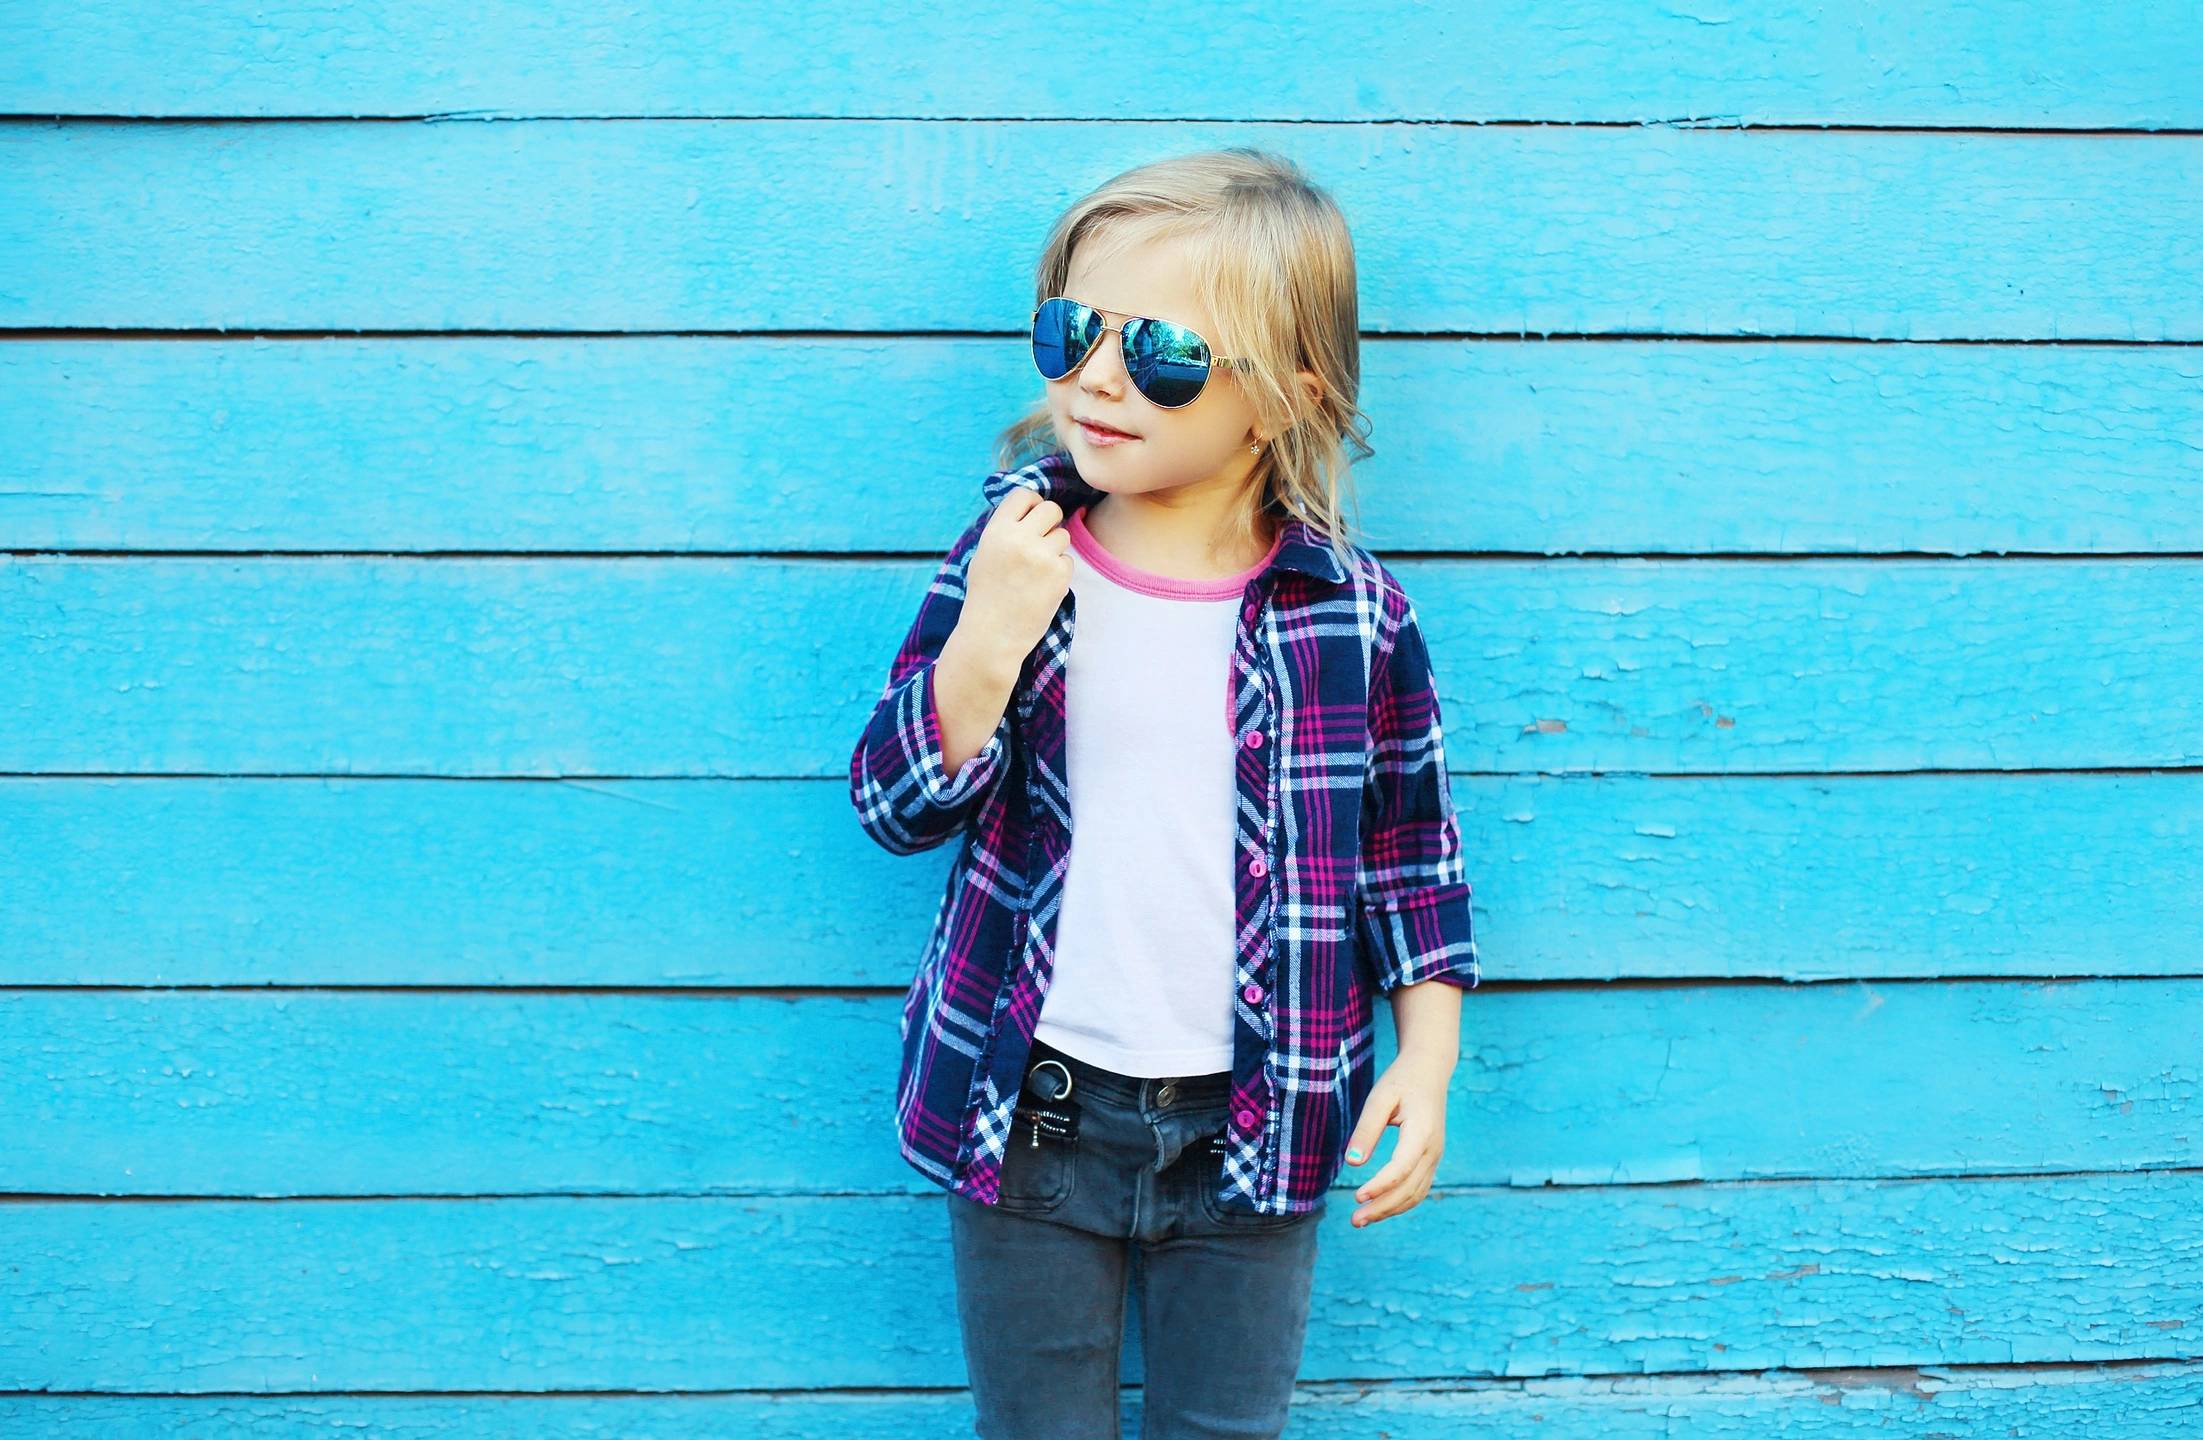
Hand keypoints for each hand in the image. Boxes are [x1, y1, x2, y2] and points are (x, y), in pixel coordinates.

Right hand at [958, 487, 1073, 670]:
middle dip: (1050, 522)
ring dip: (1054, 549)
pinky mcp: (1059, 575)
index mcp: (997, 531)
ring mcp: (1042, 557)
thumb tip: (1032, 507)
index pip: (1024, 494)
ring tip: (1035, 571)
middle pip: (1051, 509)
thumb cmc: (986, 595)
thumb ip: (1006, 529)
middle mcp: (1020, 539)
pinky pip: (1068, 560)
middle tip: (1041, 541)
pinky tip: (1041, 587)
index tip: (1031, 518)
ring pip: (1063, 535)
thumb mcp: (985, 554)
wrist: (991, 636)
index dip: (1031, 504)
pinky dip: (1059, 572)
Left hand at [1341, 1048, 1451, 1226]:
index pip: (1402, 1168)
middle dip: (1382, 1208)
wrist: (1430, 1070)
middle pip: (1409, 1189)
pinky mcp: (1431, 1159)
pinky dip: (1399, 1203)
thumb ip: (1367, 1129)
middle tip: (1354, 1220)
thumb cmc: (1401, 1081)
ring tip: (1361, 1219)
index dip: (1380, 1186)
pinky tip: (1378, 1208)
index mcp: (1422, 1132)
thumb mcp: (1380, 1098)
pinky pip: (1418, 1188)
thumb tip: (1353, 1163)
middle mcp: (1433, 1149)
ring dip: (1390, 1210)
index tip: (1357, 1196)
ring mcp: (1435, 1156)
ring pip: (1415, 1194)